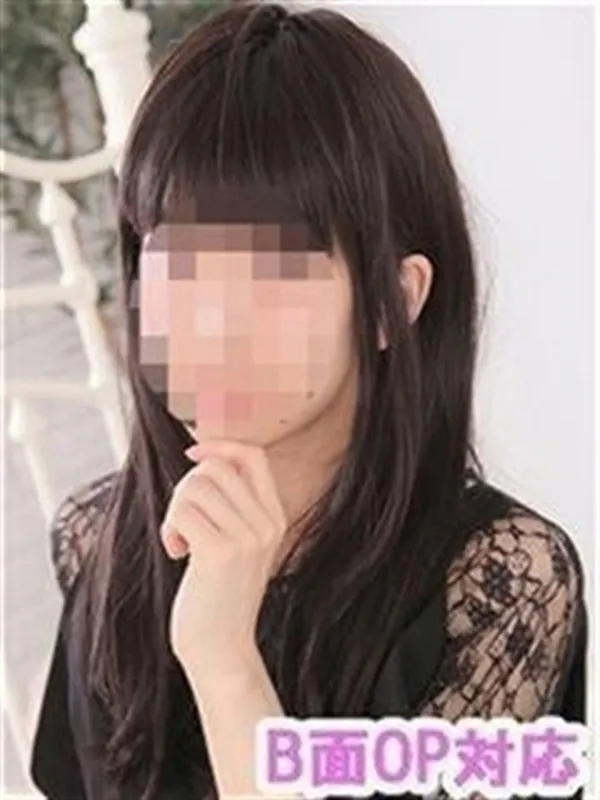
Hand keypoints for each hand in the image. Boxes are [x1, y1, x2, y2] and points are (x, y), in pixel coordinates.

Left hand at [161, 440, 287, 676]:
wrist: (221, 649)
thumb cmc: (219, 593)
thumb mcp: (238, 543)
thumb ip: (232, 504)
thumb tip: (203, 456)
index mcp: (275, 516)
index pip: (253, 455)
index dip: (220, 445)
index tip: (193, 453)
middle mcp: (266, 523)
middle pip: (216, 467)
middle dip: (187, 486)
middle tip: (183, 519)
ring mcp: (247, 537)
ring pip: (195, 487)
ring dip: (175, 510)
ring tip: (180, 539)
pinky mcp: (220, 553)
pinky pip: (182, 512)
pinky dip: (169, 529)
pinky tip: (176, 552)